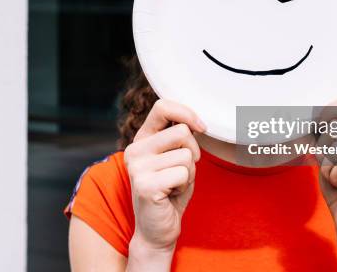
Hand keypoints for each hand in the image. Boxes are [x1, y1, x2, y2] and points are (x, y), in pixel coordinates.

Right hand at [124, 100, 204, 270]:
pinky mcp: (145, 185)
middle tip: (182, 171)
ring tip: (174, 185)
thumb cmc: (171, 191)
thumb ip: (180, 137)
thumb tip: (198, 121)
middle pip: (182, 132)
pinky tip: (171, 195)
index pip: (163, 107)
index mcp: (141, 139)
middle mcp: (135, 150)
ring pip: (186, 155)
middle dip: (193, 152)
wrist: (157, 230)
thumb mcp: (176, 158)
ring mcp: (138, 167)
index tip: (201, 127)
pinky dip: (185, 185)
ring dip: (189, 173)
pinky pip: (184, 174)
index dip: (187, 113)